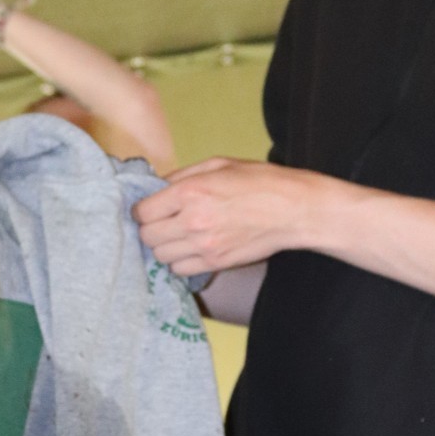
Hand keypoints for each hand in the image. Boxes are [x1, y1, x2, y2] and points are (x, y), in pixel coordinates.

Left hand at [134, 159, 320, 275]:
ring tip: (177, 236)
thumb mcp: (218, 165)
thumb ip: (182, 176)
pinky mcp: (216, 263)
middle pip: (148, 236)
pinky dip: (179, 262)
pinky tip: (190, 250)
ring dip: (164, 246)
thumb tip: (156, 188)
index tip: (149, 209)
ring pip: (160, 256)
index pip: (143, 211)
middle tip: (162, 222)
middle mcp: (192, 221)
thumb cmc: (259, 181)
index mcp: (190, 192)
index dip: (141, 210)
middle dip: (150, 228)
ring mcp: (204, 245)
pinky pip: (179, 270)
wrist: (293, 209)